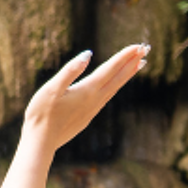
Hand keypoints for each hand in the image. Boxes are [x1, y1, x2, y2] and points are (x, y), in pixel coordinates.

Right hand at [22, 44, 148, 154]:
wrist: (41, 142)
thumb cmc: (41, 114)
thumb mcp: (50, 89)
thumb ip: (69, 71)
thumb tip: (88, 54)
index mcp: (88, 90)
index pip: (110, 68)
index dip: (125, 56)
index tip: (139, 45)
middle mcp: (95, 99)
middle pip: (119, 78)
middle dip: (132, 62)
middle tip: (146, 49)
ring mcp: (92, 109)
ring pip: (115, 88)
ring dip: (127, 75)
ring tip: (139, 65)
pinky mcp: (87, 117)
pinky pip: (107, 97)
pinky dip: (116, 87)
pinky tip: (114, 86)